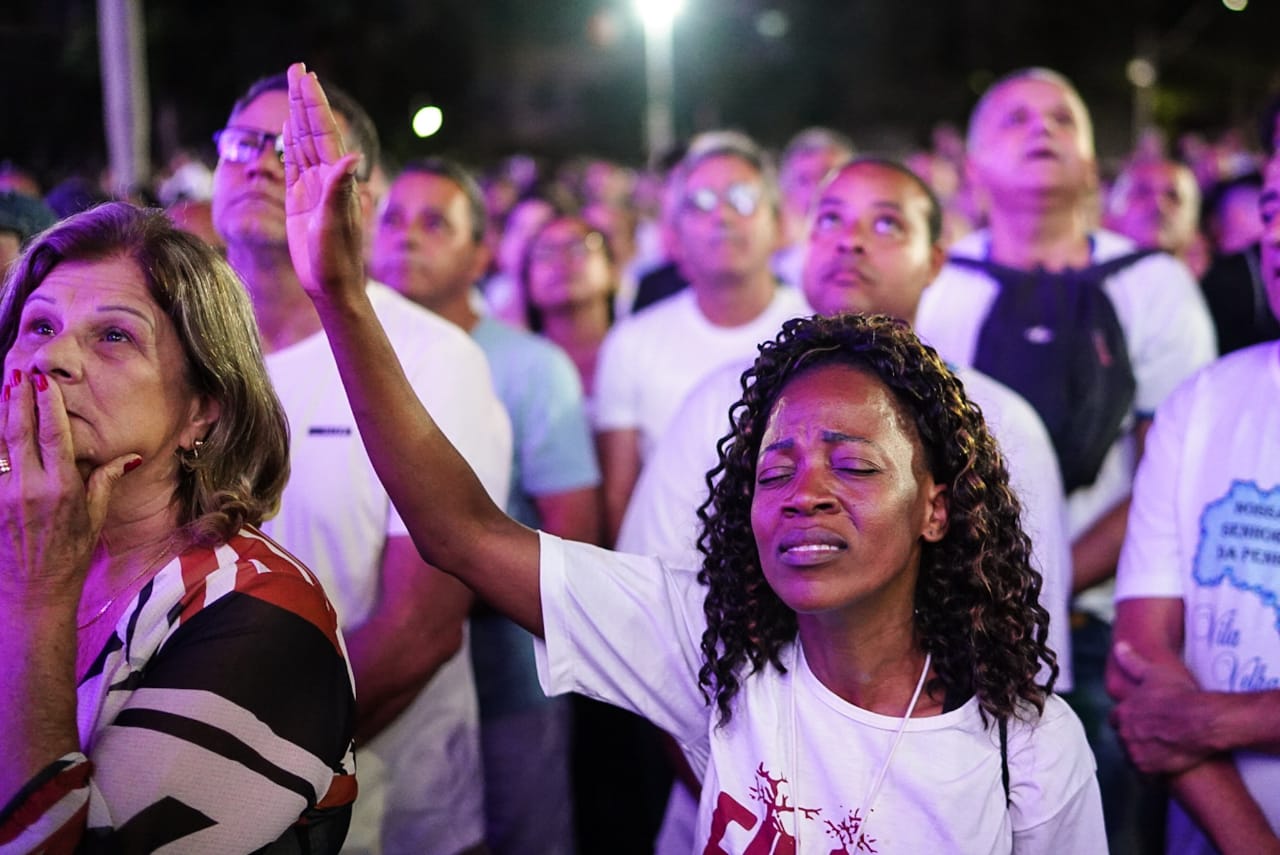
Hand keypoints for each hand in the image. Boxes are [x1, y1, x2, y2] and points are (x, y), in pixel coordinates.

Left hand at [0, 371, 135, 609]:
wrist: (34, 591)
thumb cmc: (69, 555)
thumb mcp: (95, 518)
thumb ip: (106, 481)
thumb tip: (130, 458)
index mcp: (63, 488)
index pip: (54, 434)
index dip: (47, 404)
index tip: (44, 382)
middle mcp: (31, 488)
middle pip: (20, 431)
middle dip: (18, 400)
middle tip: (19, 374)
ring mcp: (4, 496)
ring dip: (0, 415)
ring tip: (3, 390)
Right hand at [282, 62, 364, 306]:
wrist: (331, 285)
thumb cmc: (336, 259)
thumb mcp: (337, 223)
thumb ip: (340, 189)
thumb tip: (353, 156)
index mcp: (336, 178)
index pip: (324, 131)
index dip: (314, 103)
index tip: (306, 76)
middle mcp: (326, 178)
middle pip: (314, 129)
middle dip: (305, 98)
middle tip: (297, 67)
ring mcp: (312, 188)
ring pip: (304, 142)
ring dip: (298, 114)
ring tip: (293, 87)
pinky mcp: (300, 201)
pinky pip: (295, 164)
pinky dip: (293, 143)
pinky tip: (290, 128)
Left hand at [1110, 641, 1214, 774]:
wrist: (1202, 721)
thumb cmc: (1181, 695)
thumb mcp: (1155, 673)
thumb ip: (1133, 662)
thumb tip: (1119, 647)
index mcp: (1123, 712)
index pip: (1116, 719)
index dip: (1129, 719)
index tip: (1142, 720)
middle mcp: (1125, 733)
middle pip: (1124, 738)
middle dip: (1135, 737)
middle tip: (1154, 736)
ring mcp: (1135, 752)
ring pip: (1133, 756)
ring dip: (1142, 754)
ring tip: (1161, 750)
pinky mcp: (1148, 769)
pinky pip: (1144, 775)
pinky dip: (1152, 771)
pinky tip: (1165, 765)